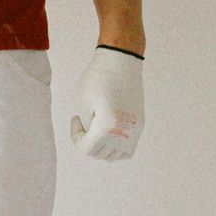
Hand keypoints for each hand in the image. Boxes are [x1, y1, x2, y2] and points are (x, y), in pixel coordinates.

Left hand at [69, 44, 144, 160]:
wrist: (121, 60)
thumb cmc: (98, 79)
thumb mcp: (83, 105)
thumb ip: (86, 128)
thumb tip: (94, 141)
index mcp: (107, 128)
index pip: (87, 149)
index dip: (76, 137)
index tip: (75, 118)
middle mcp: (125, 133)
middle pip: (101, 154)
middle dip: (88, 142)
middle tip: (84, 122)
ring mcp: (135, 129)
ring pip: (117, 155)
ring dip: (103, 148)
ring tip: (96, 130)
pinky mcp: (140, 123)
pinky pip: (128, 147)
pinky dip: (117, 145)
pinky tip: (108, 131)